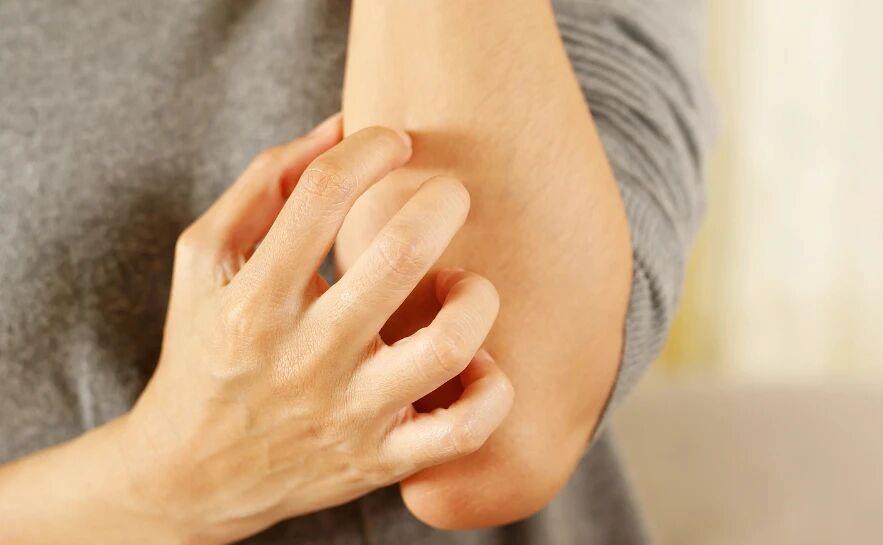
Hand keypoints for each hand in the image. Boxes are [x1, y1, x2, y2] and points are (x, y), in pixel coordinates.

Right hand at [116, 116, 512, 542]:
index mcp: (252, 299)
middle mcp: (303, 357)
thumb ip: (266, 183)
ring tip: (459, 284)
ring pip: (450, 344)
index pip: (323, 194)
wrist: (191, 475)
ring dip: (475, 296)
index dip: (371, 146)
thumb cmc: (207, 345)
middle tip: (449, 194)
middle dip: (442, 201)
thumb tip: (344, 127)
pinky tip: (475, 360)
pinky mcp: (383, 459)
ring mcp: (349, 413)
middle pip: (399, 255)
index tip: (393, 141)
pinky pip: (467, 427)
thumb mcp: (206, 260)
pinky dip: (492, 387)